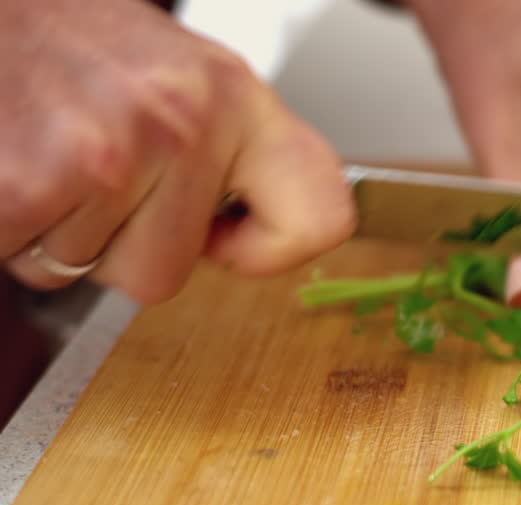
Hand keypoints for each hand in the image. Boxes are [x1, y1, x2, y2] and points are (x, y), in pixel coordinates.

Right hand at [0, 0, 353, 302]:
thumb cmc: (77, 46)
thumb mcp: (187, 82)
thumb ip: (231, 157)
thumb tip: (248, 237)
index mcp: (236, 96)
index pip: (322, 218)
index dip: (271, 251)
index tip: (228, 235)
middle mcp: (183, 121)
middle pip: (165, 275)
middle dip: (118, 242)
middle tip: (90, 167)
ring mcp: (107, 153)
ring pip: (94, 272)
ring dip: (60, 230)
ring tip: (51, 153)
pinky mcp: (29, 182)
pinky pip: (28, 263)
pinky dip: (10, 231)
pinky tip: (17, 166)